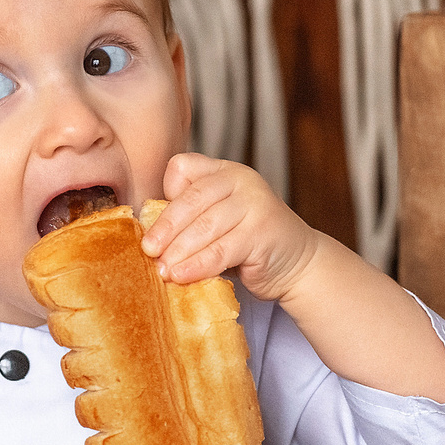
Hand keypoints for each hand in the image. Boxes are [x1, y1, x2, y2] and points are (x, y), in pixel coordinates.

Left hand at [142, 152, 323, 301]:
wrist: (297, 263)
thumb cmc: (247, 244)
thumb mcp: (217, 221)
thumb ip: (191, 219)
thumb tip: (148, 239)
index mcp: (223, 171)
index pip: (183, 167)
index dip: (166, 191)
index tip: (152, 221)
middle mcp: (240, 180)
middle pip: (191, 199)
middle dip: (165, 228)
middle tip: (147, 250)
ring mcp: (255, 204)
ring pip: (204, 227)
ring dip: (178, 251)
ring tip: (161, 270)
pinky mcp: (262, 232)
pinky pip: (221, 251)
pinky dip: (197, 265)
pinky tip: (181, 276)